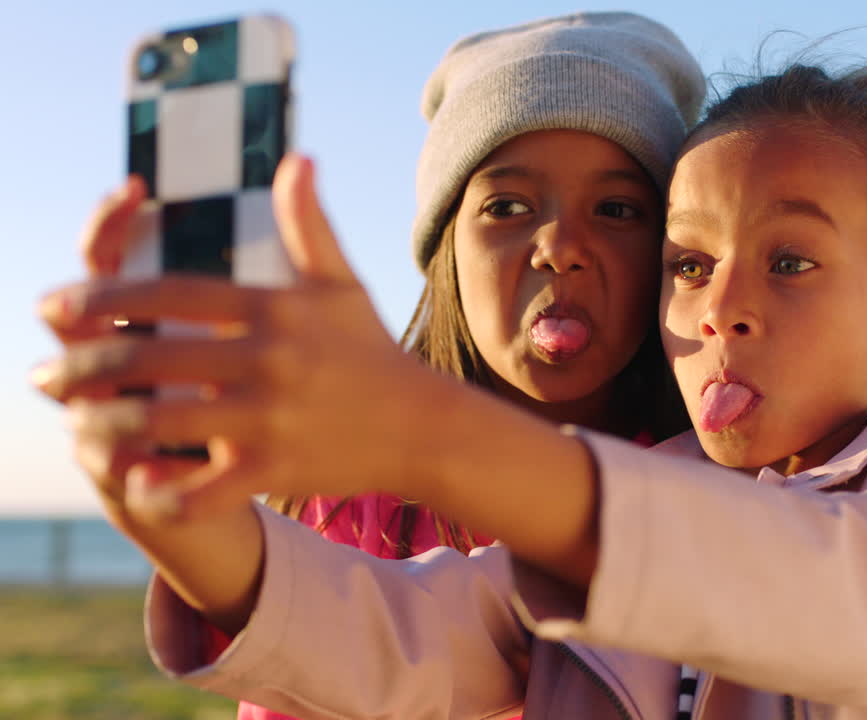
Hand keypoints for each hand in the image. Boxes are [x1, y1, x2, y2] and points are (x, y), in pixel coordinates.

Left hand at [35, 154, 437, 520]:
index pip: (170, 293)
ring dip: (104, 424)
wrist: (423, 426)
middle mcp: (267, 360)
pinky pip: (203, 488)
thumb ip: (309, 223)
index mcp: (273, 309)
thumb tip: (298, 159)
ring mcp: (270, 417)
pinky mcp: (276, 470)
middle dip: (82, 366)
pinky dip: (163, 491)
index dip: (102, 296)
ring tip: (75, 424)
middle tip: (42, 376)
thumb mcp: (341, 283)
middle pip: (150, 357)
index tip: (51, 303)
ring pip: (162, 421)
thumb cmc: (371, 351)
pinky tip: (135, 481)